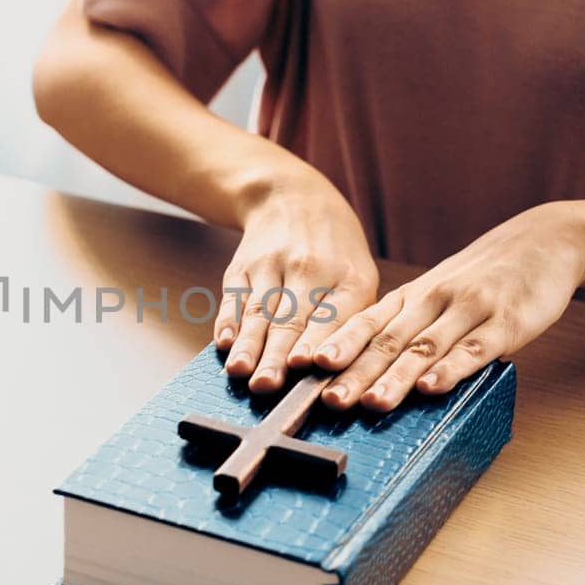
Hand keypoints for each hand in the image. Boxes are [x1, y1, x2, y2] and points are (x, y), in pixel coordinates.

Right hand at [215, 178, 378, 393]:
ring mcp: (273, 265)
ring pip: (259, 311)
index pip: (333, 315)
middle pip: (291, 318)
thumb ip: (352, 323)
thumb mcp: (360, 278)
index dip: (317, 339)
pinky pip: (234, 298)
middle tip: (267, 386)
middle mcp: (310, 268)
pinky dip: (228, 322)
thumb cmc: (337, 255)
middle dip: (277, 354)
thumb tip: (339, 377)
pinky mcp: (243, 266)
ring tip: (241, 372)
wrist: (294, 198)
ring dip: (249, 345)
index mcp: (349, 278)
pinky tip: (224, 343)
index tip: (305, 364)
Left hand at [313, 201, 584, 409]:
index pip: (366, 323)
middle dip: (355, 372)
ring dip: (396, 378)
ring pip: (425, 348)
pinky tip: (432, 389)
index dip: (336, 345)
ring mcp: (469, 310)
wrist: (544, 241)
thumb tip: (361, 367)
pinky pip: (474, 349)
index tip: (305, 366)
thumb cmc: (483, 276)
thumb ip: (405, 326)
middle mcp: (433, 300)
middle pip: (387, 341)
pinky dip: (451, 370)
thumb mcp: (436, 293)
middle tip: (328, 400)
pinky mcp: (505, 323)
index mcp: (412, 297)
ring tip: (372, 404)